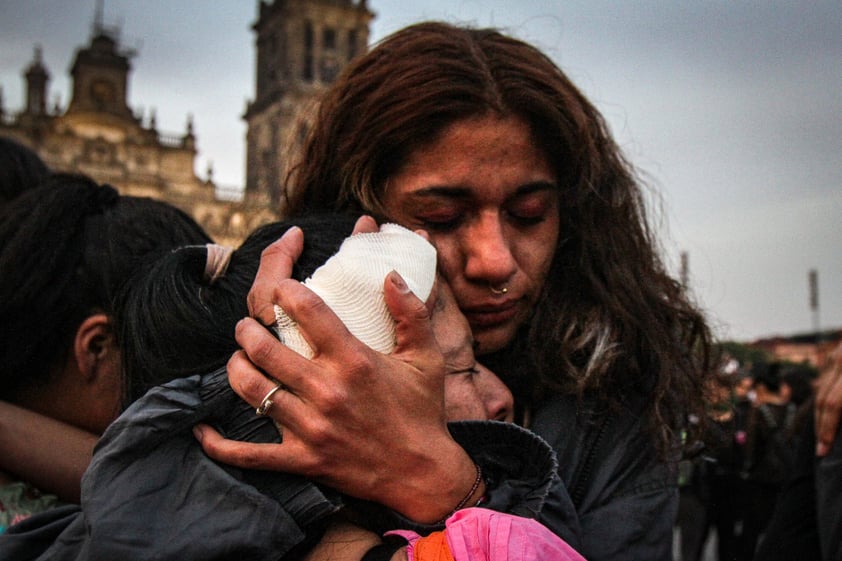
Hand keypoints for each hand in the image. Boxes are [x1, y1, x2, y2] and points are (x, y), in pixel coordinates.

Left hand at [197, 218, 478, 523]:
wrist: (422, 473)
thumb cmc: (423, 411)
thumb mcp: (426, 358)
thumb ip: (411, 312)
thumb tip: (391, 274)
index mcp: (354, 360)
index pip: (307, 309)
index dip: (285, 286)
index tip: (281, 284)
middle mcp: (327, 390)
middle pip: (264, 347)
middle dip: (246, 328)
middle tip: (247, 325)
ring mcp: (310, 427)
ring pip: (251, 389)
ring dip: (235, 367)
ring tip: (238, 357)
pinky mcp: (301, 458)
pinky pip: (248, 455)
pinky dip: (219, 443)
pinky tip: (203, 429)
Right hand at [815, 344, 841, 455]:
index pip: (832, 405)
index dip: (827, 430)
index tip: (824, 450)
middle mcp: (840, 360)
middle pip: (822, 399)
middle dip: (821, 426)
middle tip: (821, 449)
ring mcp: (837, 355)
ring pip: (821, 389)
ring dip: (822, 414)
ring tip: (825, 434)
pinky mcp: (838, 353)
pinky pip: (827, 379)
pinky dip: (827, 397)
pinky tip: (830, 411)